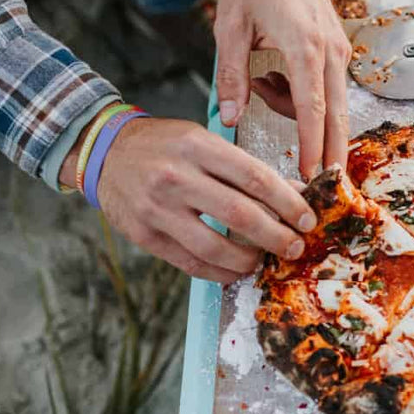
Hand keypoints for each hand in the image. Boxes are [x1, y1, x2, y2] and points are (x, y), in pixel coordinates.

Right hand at [62, 115, 316, 283]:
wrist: (104, 151)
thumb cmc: (164, 145)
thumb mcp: (204, 140)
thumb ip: (244, 167)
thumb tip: (293, 194)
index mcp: (198, 146)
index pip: (255, 178)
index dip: (289, 203)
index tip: (308, 219)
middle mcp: (177, 177)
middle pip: (240, 215)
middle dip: (276, 237)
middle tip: (295, 247)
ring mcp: (158, 209)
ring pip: (215, 247)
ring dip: (249, 260)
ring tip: (265, 260)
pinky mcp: (145, 236)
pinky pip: (190, 263)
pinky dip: (219, 273)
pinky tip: (237, 271)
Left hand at [214, 0, 351, 178]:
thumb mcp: (230, 27)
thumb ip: (231, 75)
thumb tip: (227, 118)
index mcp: (304, 46)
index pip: (311, 108)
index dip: (313, 146)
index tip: (312, 176)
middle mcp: (330, 53)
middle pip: (337, 116)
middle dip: (331, 152)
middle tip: (323, 185)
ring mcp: (339, 53)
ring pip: (332, 105)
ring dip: (302, 115)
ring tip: (261, 86)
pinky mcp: (339, 53)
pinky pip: (328, 91)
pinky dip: (305, 99)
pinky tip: (275, 76)